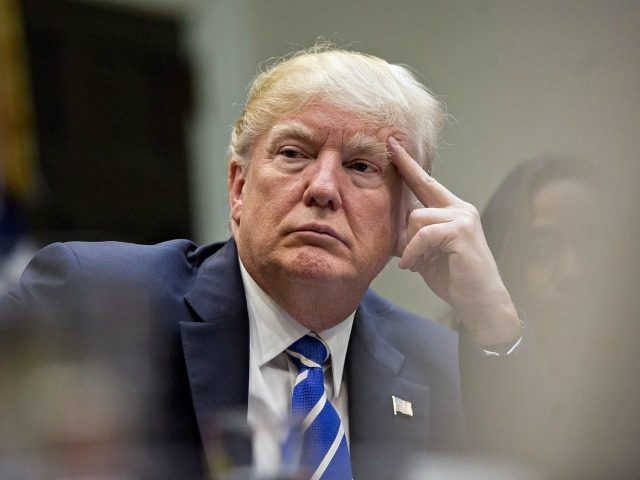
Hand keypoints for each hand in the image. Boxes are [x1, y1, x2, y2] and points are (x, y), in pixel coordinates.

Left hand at [388, 137, 521, 345]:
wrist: (479, 301)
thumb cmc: (453, 277)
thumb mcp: (426, 251)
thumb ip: (412, 233)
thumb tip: (388, 222)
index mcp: (452, 210)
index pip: (425, 182)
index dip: (408, 163)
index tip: (392, 143)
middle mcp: (460, 208)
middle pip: (415, 203)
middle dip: (405, 231)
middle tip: (409, 254)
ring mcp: (463, 217)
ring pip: (416, 218)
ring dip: (411, 246)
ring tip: (418, 264)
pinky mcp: (461, 231)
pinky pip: (423, 233)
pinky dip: (414, 251)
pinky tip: (414, 265)